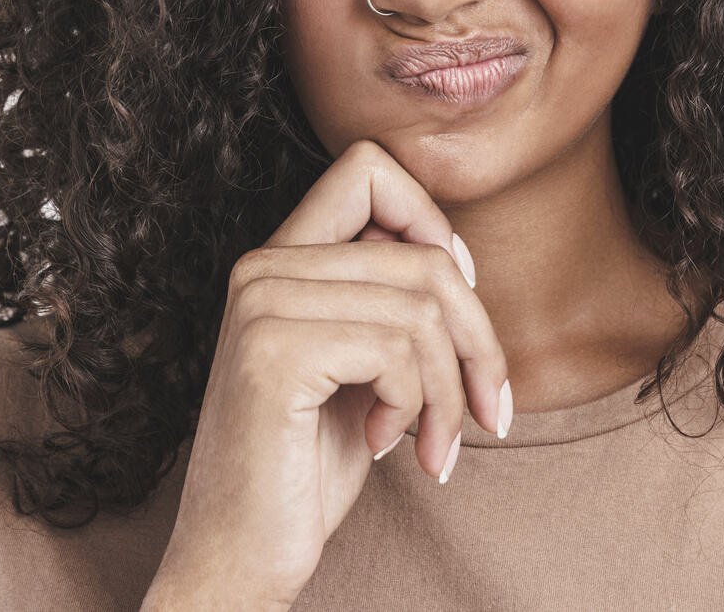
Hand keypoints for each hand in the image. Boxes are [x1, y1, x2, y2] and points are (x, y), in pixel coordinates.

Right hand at [140, 140, 510, 611]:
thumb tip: (454, 257)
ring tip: (434, 443)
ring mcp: (262, 306)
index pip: (367, 167)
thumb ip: (386, 300)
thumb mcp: (358, 366)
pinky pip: (398, 351)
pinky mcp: (274, 354)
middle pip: (424, 255)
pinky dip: (416, 407)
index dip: (431, 222)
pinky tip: (384, 444)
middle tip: (486, 410)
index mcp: (279, 260)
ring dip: (451, 390)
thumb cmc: (306, 467)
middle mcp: (261, 267)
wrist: (237, 557)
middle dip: (478, 340)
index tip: (455, 300)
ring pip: (424, 307)